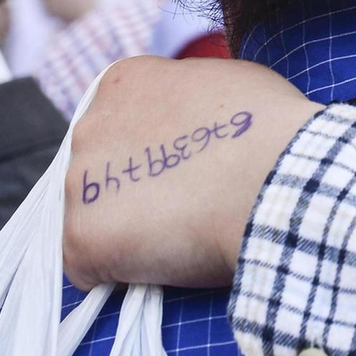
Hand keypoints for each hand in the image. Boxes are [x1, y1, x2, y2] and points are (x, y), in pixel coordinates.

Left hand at [63, 54, 315, 289]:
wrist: (276, 181)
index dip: (152, 153)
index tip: (185, 170)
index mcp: (123, 82)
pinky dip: (122, 275)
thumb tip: (189, 117)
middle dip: (133, 190)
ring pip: (92, 219)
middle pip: (98, 170)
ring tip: (183, 237)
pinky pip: (89, 269)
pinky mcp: (81, 238)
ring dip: (127, 233)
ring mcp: (79, 183)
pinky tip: (165, 267)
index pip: (119, 124)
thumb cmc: (271, 130)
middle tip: (185, 205)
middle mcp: (90, 125)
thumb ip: (187, 97)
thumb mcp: (226, 80)